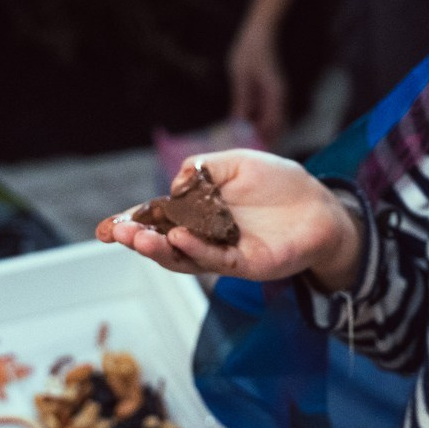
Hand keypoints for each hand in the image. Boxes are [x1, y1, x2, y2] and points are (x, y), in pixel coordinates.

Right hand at [95, 149, 364, 286]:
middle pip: (164, 243)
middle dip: (138, 239)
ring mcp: (225, 253)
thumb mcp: (236, 163)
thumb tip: (176, 184)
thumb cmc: (278, 184)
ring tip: (140, 239)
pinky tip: (181, 238)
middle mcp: (205, 237)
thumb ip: (204, 168)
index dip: (131, 223)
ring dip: (161, 248)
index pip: (157, 220)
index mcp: (197, 213)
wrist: (322, 206)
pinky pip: (219, 260)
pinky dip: (198, 250)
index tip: (106, 228)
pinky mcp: (249, 264)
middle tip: (117, 233)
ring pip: (185, 257)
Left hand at [227, 22, 290, 143]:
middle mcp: (280, 98)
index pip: (273, 125)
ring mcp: (277, 97)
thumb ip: (242, 100)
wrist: (259, 34)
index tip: (248, 152)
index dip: (262, 140)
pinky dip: (259, 125)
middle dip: (263, 142)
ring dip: (261, 134)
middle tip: (246, 156)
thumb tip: (238, 124)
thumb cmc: (249, 51)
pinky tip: (245, 130)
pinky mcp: (271, 95)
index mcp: (275, 94)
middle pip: (276, 128)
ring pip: (273, 124)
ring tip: (244, 147)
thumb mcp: (241, 76)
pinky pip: (267, 116)